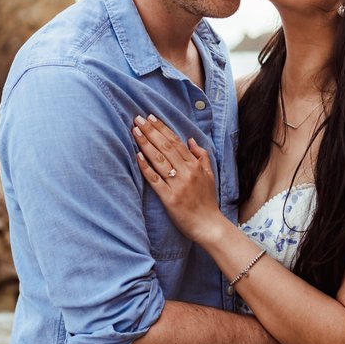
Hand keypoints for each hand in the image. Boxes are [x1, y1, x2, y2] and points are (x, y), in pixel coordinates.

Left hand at [132, 114, 223, 242]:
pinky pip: (155, 180)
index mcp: (195, 166)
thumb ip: (202, 156)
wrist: (209, 226)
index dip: (162, 129)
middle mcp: (187, 172)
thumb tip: (191, 140)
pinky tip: (137, 156)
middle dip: (150, 131)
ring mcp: (178, 185)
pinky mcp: (169, 199)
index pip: (176, 142)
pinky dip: (146, 167)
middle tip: (137, 119)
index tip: (151, 118)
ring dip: (146, 144)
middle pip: (166, 147)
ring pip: (159, 160)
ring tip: (135, 131)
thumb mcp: (210, 175)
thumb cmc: (207, 201)